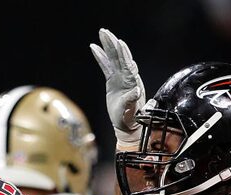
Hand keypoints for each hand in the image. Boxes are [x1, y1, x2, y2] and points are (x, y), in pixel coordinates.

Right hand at [90, 28, 145, 148]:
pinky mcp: (112, 81)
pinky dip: (101, 57)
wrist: (127, 125)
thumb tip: (136, 90)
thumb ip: (132, 100)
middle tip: (105, 32)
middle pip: (119, 57)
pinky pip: (106, 66)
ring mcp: (120, 78)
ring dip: (108, 46)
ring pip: (113, 59)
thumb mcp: (132, 111)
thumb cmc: (131, 119)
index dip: (123, 54)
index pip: (128, 64)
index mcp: (132, 82)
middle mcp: (127, 77)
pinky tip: (94, 47)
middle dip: (113, 44)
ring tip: (102, 33)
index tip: (119, 43)